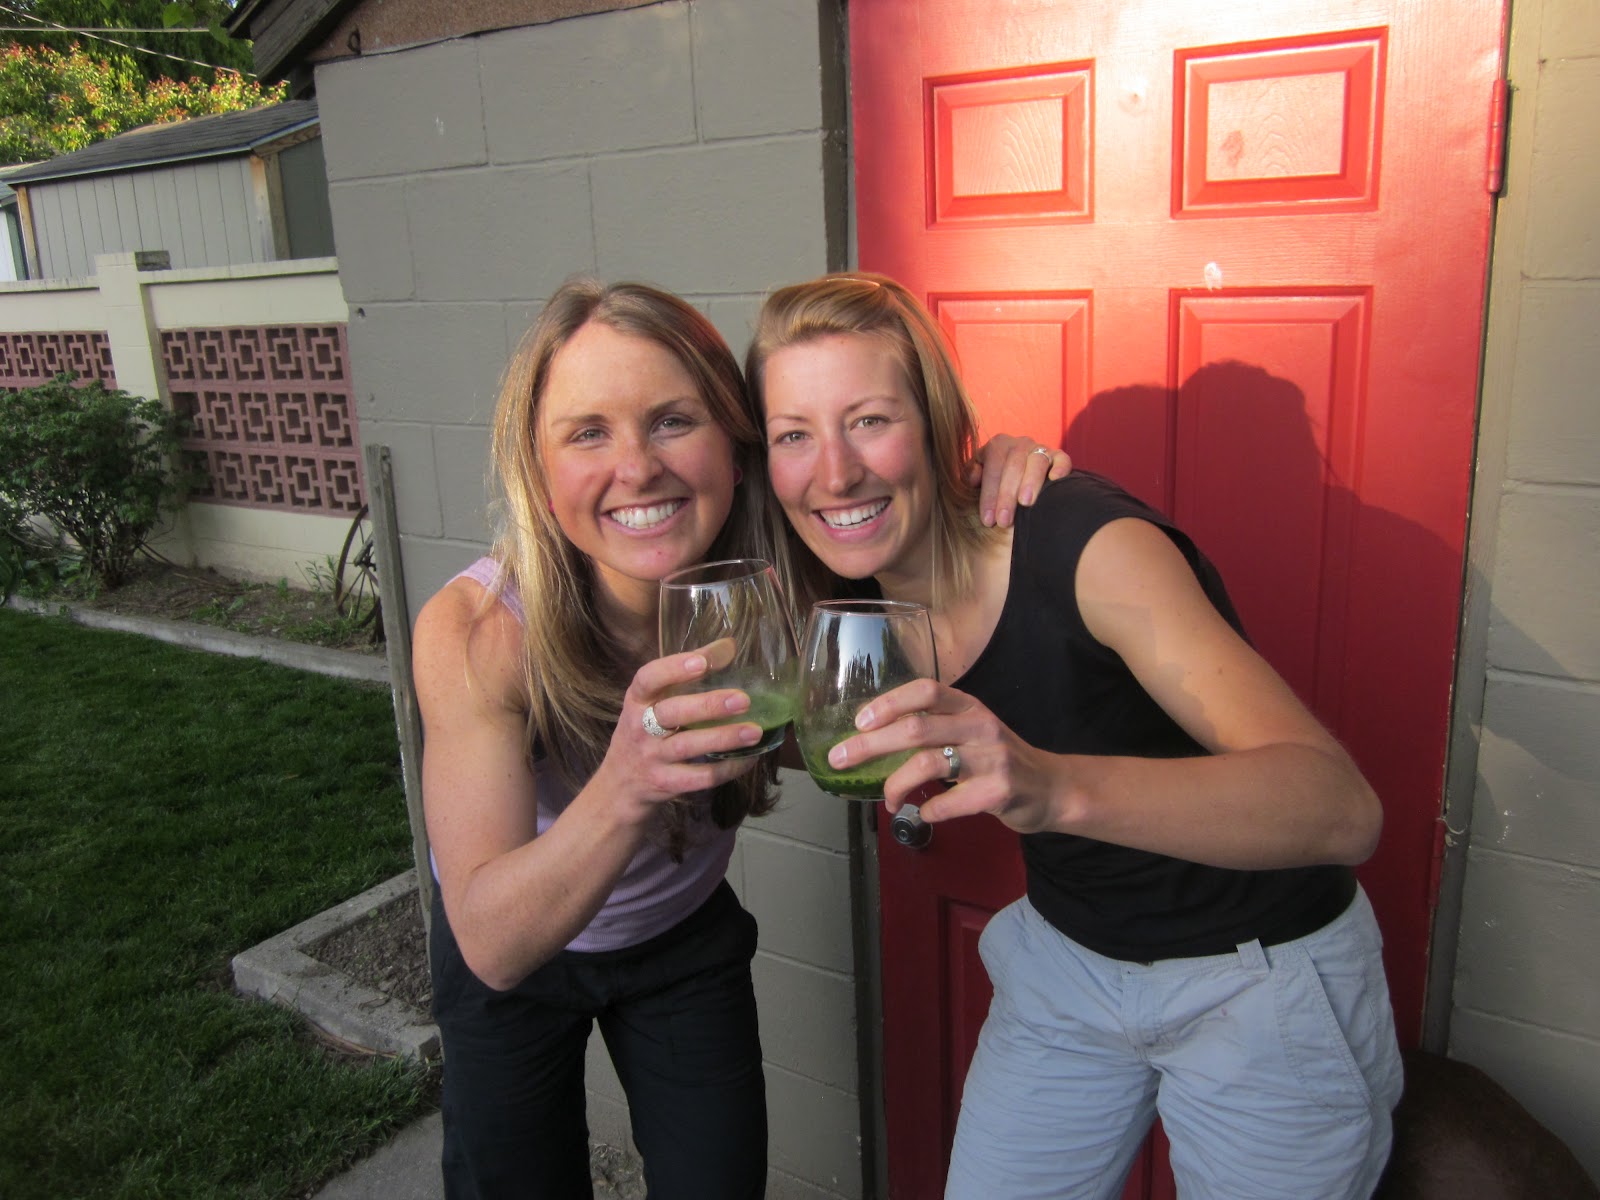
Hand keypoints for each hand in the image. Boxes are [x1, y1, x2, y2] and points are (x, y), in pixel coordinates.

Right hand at [595, 642, 763, 821]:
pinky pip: (699, 777)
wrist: (619, 786)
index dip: (673, 669)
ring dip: (724, 738)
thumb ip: (686, 674)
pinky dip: (726, 768)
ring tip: (755, 732)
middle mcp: (640, 727)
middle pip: (672, 713)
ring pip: (688, 746)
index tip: (701, 662)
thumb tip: (729, 646)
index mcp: (637, 700)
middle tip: (743, 700)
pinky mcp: (665, 784)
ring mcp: (651, 757)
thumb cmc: (644, 733)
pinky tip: (748, 759)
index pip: (648, 679)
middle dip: (708, 706)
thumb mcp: (654, 702)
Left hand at [829, 678, 1059, 832]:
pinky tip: (923, 814)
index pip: (926, 689)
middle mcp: (980, 725)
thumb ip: (934, 728)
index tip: (859, 721)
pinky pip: (949, 802)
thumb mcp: (971, 730)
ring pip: (927, 764)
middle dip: (870, 744)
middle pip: (915, 728)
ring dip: (895, 784)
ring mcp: (991, 758)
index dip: (888, 702)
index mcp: (969, 706)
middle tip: (840, 759)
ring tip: (887, 799)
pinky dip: (928, 811)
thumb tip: (873, 738)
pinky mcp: (1000, 791)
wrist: (1050, 788)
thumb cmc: (997, 759)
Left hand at [967, 435, 1071, 527]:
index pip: (992, 464)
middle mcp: (1019, 443)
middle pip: (1014, 462)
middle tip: (1004, 520)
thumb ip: (970, 478)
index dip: (989, 493)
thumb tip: (974, 477)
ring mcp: (1040, 449)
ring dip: (1031, 482)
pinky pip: (1062, 459)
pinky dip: (1060, 467)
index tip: (988, 519)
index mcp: (997, 446)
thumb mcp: (976, 484)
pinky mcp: (1059, 458)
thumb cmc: (993, 489)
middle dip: (1007, 493)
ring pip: (1037, 460)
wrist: (1015, 490)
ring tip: (1025, 504)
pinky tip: (1055, 480)